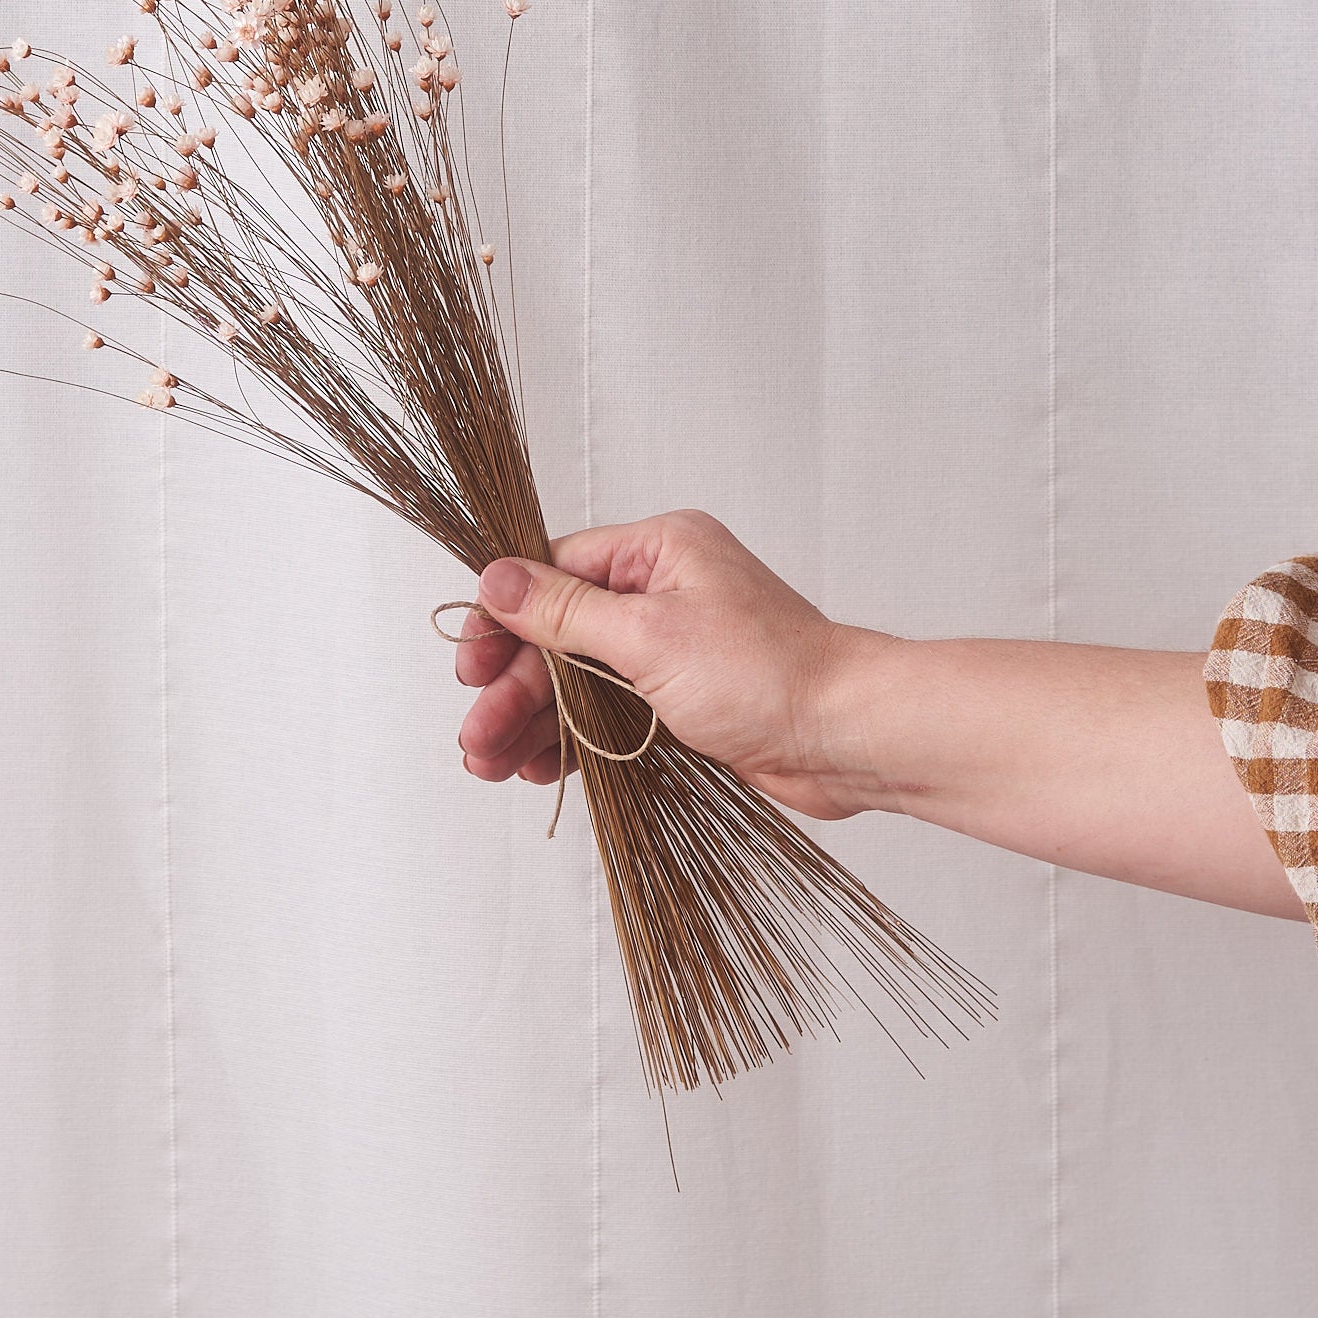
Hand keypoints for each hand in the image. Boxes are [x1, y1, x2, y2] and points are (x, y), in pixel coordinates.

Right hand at [453, 510, 883, 820]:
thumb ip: (565, 611)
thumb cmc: (770, 674)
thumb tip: (497, 579)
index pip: (554, 572)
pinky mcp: (685, 699)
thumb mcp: (649, 635)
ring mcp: (674, 647)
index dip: (504, 620)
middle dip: (513, 686)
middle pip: (559, 634)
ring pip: (580, 679)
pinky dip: (573, 738)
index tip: (469, 664)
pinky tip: (536, 766)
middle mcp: (664, 591)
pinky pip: (609, 713)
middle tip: (475, 734)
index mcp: (659, 551)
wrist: (847, 738)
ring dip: (533, 719)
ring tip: (490, 762)